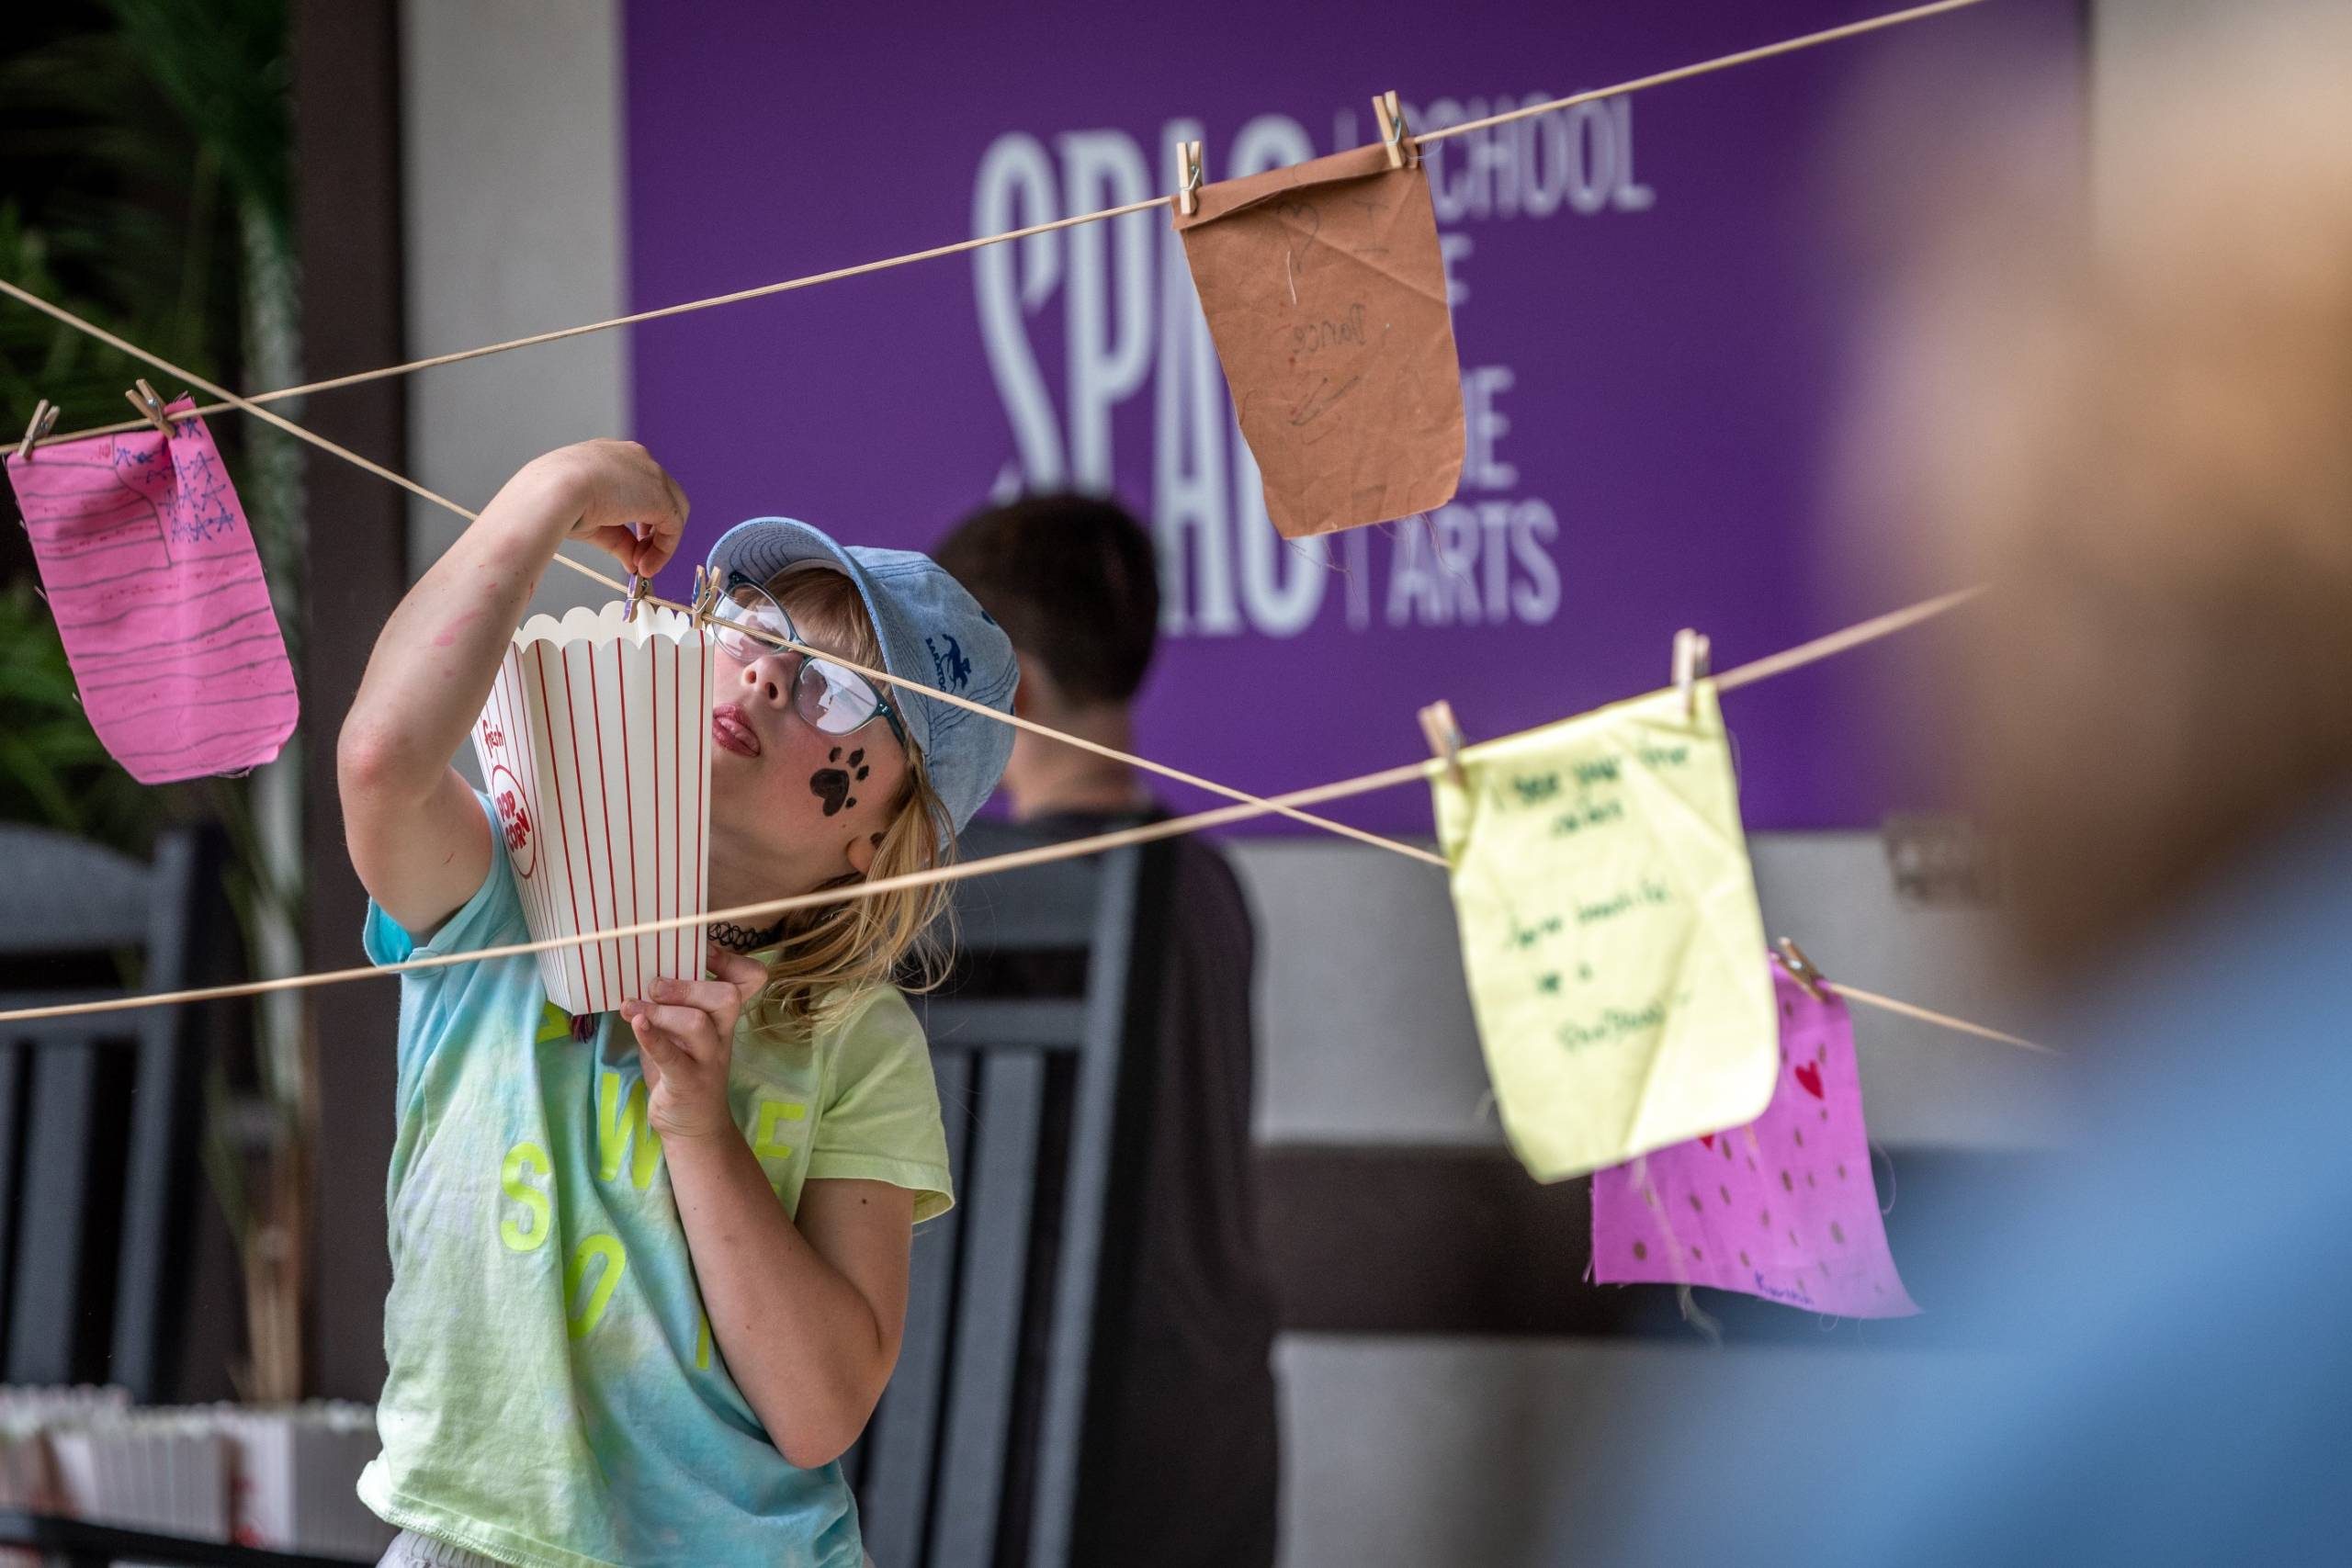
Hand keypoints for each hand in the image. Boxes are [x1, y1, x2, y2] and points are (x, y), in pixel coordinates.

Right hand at [522, 439, 687, 579]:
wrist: (554, 491)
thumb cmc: (557, 500)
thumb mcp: (592, 521)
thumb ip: (619, 539)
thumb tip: (633, 562)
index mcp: (611, 455)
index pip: (637, 484)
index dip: (639, 514)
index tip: (633, 538)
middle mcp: (634, 457)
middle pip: (662, 493)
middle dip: (654, 527)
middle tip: (640, 554)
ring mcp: (650, 473)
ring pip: (672, 509)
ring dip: (660, 542)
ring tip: (642, 565)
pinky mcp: (661, 496)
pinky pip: (672, 527)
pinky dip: (663, 550)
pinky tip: (645, 566)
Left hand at [619, 944, 767, 1143]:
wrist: (695, 1127)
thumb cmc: (684, 1069)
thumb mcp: (683, 1033)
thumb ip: (672, 1005)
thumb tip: (641, 969)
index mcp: (723, 1018)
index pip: (749, 981)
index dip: (731, 960)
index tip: (702, 951)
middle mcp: (722, 1035)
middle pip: (725, 998)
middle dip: (688, 986)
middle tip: (655, 986)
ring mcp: (707, 1060)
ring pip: (697, 1024)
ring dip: (661, 1010)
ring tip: (631, 1007)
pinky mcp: (687, 1083)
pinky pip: (672, 1057)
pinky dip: (652, 1037)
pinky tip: (635, 1023)